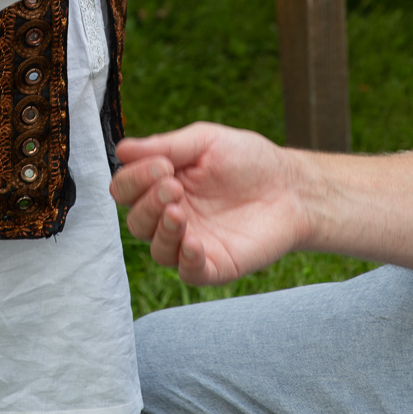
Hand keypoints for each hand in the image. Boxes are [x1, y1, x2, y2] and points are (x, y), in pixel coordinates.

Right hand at [111, 122, 307, 283]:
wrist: (291, 186)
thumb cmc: (247, 159)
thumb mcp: (204, 141)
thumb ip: (164, 146)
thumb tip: (121, 149)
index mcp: (162, 184)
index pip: (126, 189)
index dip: (134, 178)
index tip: (161, 165)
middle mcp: (170, 215)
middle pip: (135, 221)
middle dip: (148, 202)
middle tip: (173, 185)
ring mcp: (191, 242)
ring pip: (157, 249)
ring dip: (161, 230)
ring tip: (179, 212)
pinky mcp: (215, 265)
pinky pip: (189, 272)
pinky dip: (186, 260)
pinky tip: (193, 242)